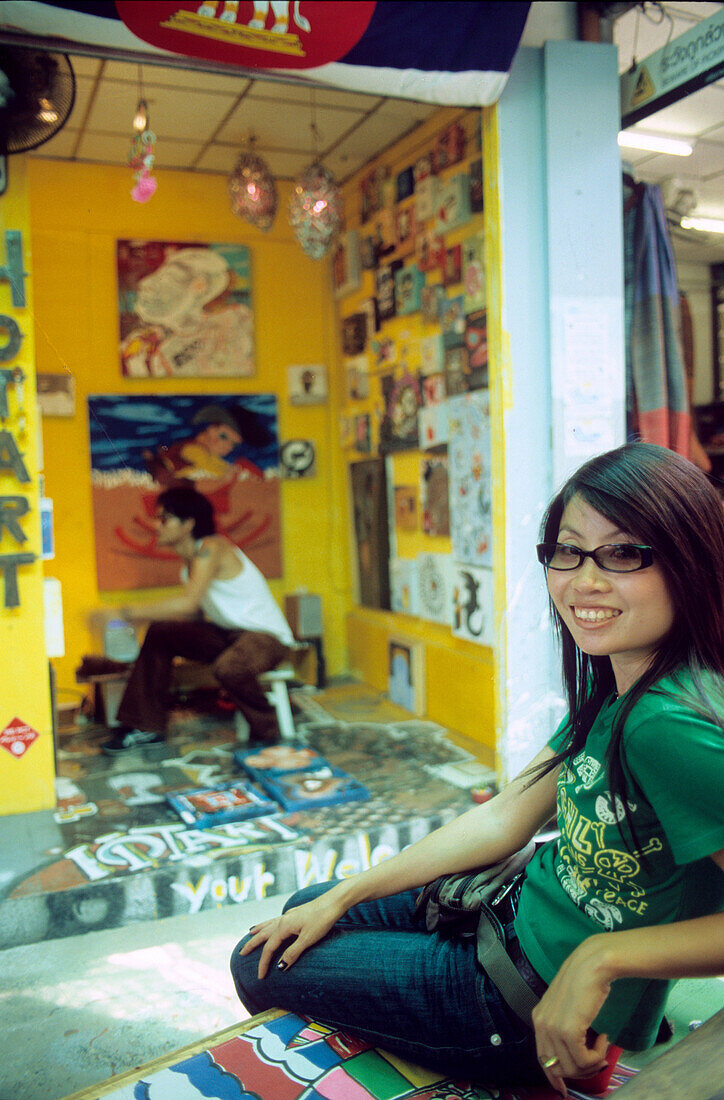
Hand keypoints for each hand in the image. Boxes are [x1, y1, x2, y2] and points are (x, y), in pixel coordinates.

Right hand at [238, 890, 348, 979]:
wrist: (334, 901)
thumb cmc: (322, 920)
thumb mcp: (308, 939)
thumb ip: (293, 953)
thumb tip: (279, 967)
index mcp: (284, 926)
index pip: (269, 948)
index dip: (263, 963)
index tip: (260, 977)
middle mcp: (283, 919)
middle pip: (264, 934)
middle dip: (252, 944)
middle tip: (241, 952)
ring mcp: (289, 915)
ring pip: (269, 924)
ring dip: (259, 930)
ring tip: (250, 933)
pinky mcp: (296, 913)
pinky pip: (277, 920)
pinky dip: (270, 923)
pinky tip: (273, 923)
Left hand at [532, 935, 612, 1096]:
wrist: (594, 965)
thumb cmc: (586, 983)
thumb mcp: (568, 1008)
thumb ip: (565, 1030)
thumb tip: (573, 1059)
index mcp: (539, 1018)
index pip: (543, 1059)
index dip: (555, 1077)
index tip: (565, 1090)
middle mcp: (542, 1024)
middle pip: (558, 1068)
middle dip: (581, 1072)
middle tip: (598, 1060)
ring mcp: (553, 1027)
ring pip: (573, 1068)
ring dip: (592, 1064)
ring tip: (601, 1046)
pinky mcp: (568, 1030)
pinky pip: (584, 1061)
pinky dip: (598, 1057)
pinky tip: (603, 1038)